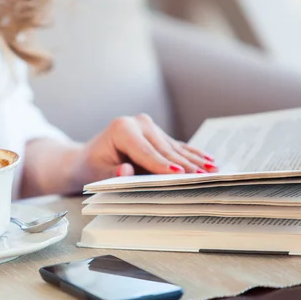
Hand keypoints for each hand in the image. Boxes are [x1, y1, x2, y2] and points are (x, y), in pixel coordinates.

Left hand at [72, 114, 217, 184]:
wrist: (87, 158)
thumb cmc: (92, 167)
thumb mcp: (98, 173)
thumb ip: (113, 173)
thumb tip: (127, 171)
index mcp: (122, 129)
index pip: (147, 152)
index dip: (164, 165)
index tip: (181, 174)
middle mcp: (137, 123)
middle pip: (164, 149)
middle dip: (185, 164)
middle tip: (205, 176)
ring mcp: (148, 125)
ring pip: (173, 147)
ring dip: (194, 160)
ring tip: (214, 170)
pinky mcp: (155, 132)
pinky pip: (175, 145)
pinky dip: (191, 154)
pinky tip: (209, 160)